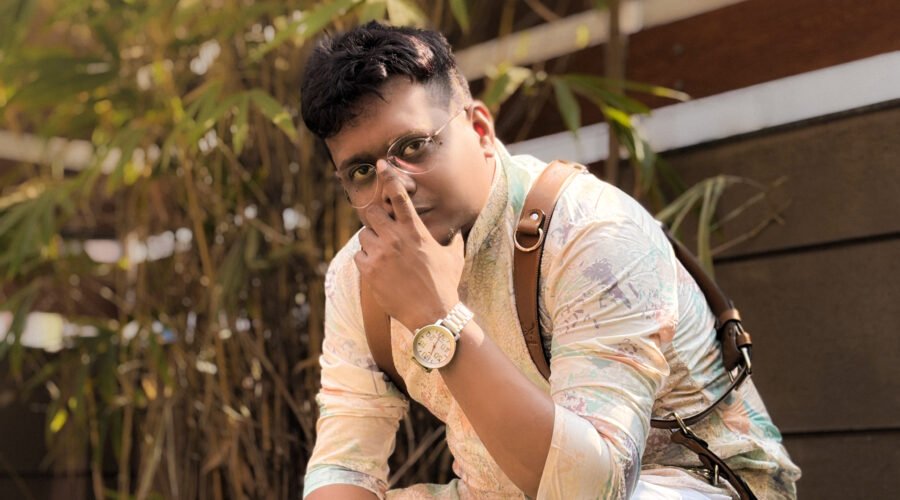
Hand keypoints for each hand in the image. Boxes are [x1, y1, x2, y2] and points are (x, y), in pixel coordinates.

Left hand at [354, 163, 464, 330]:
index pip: (400, 198)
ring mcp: (381, 254)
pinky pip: (358, 256)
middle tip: (378, 223)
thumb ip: (453, 239)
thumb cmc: (445, 284)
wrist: (432, 312)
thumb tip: (458, 229)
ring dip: (370, 241)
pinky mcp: (369, 271)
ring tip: (383, 254)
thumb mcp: (454, 257)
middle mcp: (395, 239)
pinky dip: (365, 259)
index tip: (381, 165)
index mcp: (415, 231)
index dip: (389, 178)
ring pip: (363, 235)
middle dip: (373, 215)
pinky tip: (378, 269)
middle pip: (371, 212)